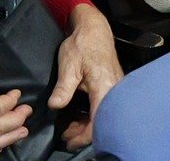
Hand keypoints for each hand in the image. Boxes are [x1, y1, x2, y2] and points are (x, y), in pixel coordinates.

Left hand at [49, 5, 121, 149]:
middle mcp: (114, 91)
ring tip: (69, 128)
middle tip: (66, 136)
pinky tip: (78, 117)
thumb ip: (64, 88)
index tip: (69, 141)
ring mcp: (114, 89)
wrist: (94, 28)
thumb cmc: (83, 45)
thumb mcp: (69, 66)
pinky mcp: (111, 87)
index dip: (84, 136)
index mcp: (105, 87)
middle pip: (102, 122)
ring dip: (86, 125)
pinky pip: (103, 108)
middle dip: (83, 133)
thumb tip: (55, 106)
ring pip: (103, 116)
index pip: (98, 121)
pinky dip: (90, 116)